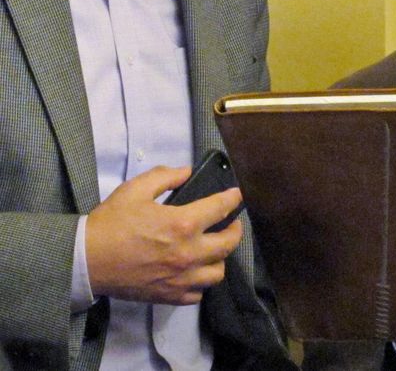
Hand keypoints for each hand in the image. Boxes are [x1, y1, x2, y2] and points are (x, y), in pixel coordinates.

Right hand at [86, 166, 243, 304]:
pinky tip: (194, 271)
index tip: (237, 195)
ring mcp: (181, 278)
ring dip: (219, 258)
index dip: (233, 198)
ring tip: (212, 249)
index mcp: (183, 224)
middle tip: (230, 223)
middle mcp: (188, 253)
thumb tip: (186, 172)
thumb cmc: (111, 223)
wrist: (85, 260)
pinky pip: (198, 294)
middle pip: (229, 243)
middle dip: (235, 230)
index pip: (221, 208)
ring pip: (217, 272)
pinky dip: (201, 283)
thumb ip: (165, 176)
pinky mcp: (169, 296)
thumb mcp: (135, 189)